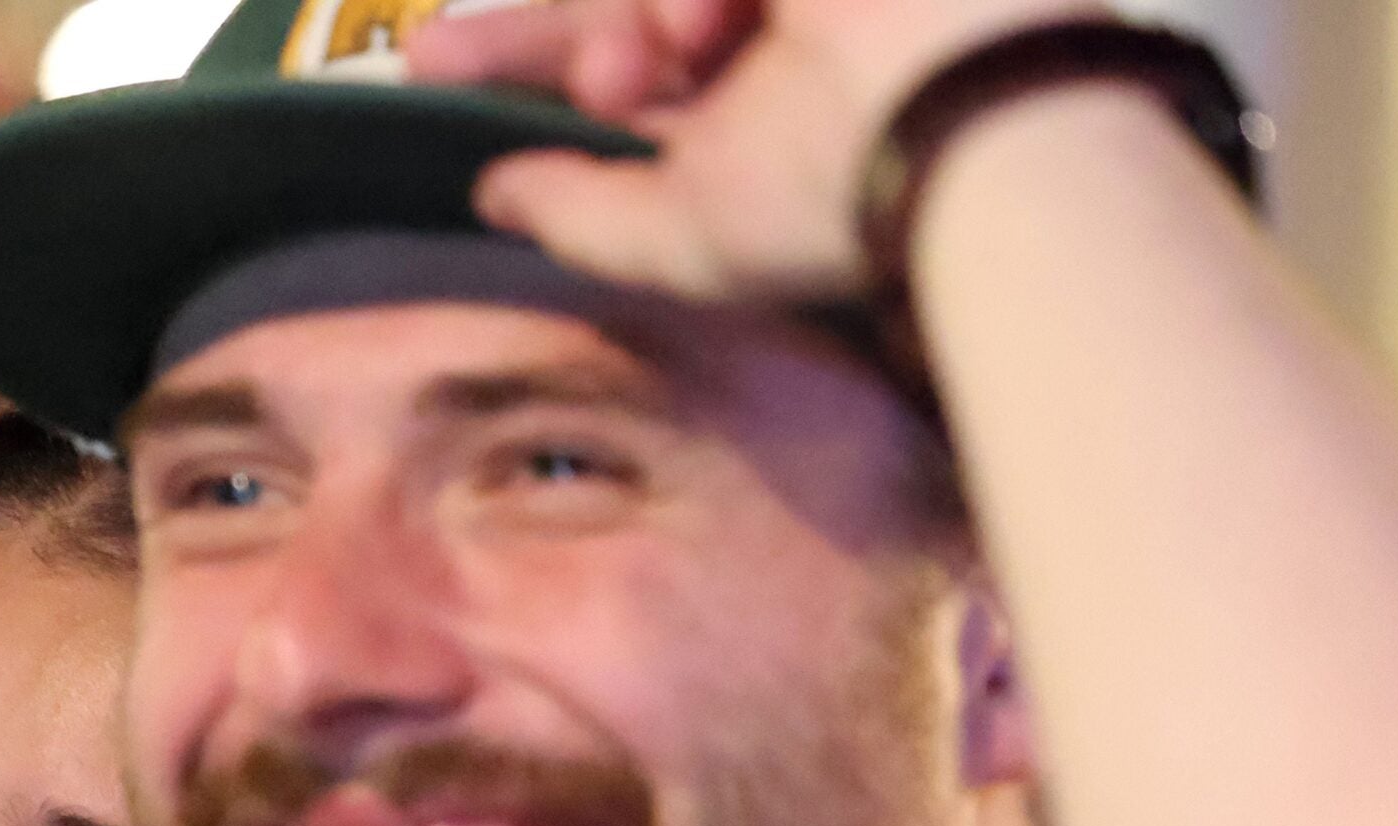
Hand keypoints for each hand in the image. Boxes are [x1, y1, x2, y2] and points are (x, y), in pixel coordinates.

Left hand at [407, 0, 1105, 297]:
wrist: (967, 124)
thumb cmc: (831, 203)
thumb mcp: (675, 232)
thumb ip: (579, 212)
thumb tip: (493, 192)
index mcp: (729, 114)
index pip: (599, 68)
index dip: (511, 60)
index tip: (429, 64)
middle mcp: (756, 39)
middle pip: (610, 7)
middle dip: (547, 38)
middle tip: (500, 66)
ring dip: (629, 13)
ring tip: (665, 52)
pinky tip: (712, 16)